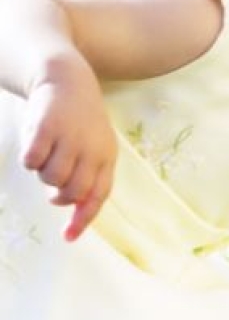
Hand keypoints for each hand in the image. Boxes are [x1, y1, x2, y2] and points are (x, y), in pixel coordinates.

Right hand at [20, 61, 115, 240]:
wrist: (67, 81)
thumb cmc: (78, 124)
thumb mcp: (91, 149)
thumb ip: (85, 177)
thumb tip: (69, 211)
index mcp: (107, 156)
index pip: (98, 195)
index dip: (83, 218)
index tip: (68, 238)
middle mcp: (93, 149)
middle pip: (72, 192)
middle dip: (58, 195)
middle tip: (53, 183)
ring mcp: (70, 138)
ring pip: (51, 178)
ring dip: (43, 174)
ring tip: (47, 155)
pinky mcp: (46, 127)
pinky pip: (32, 161)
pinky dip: (29, 159)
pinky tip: (34, 144)